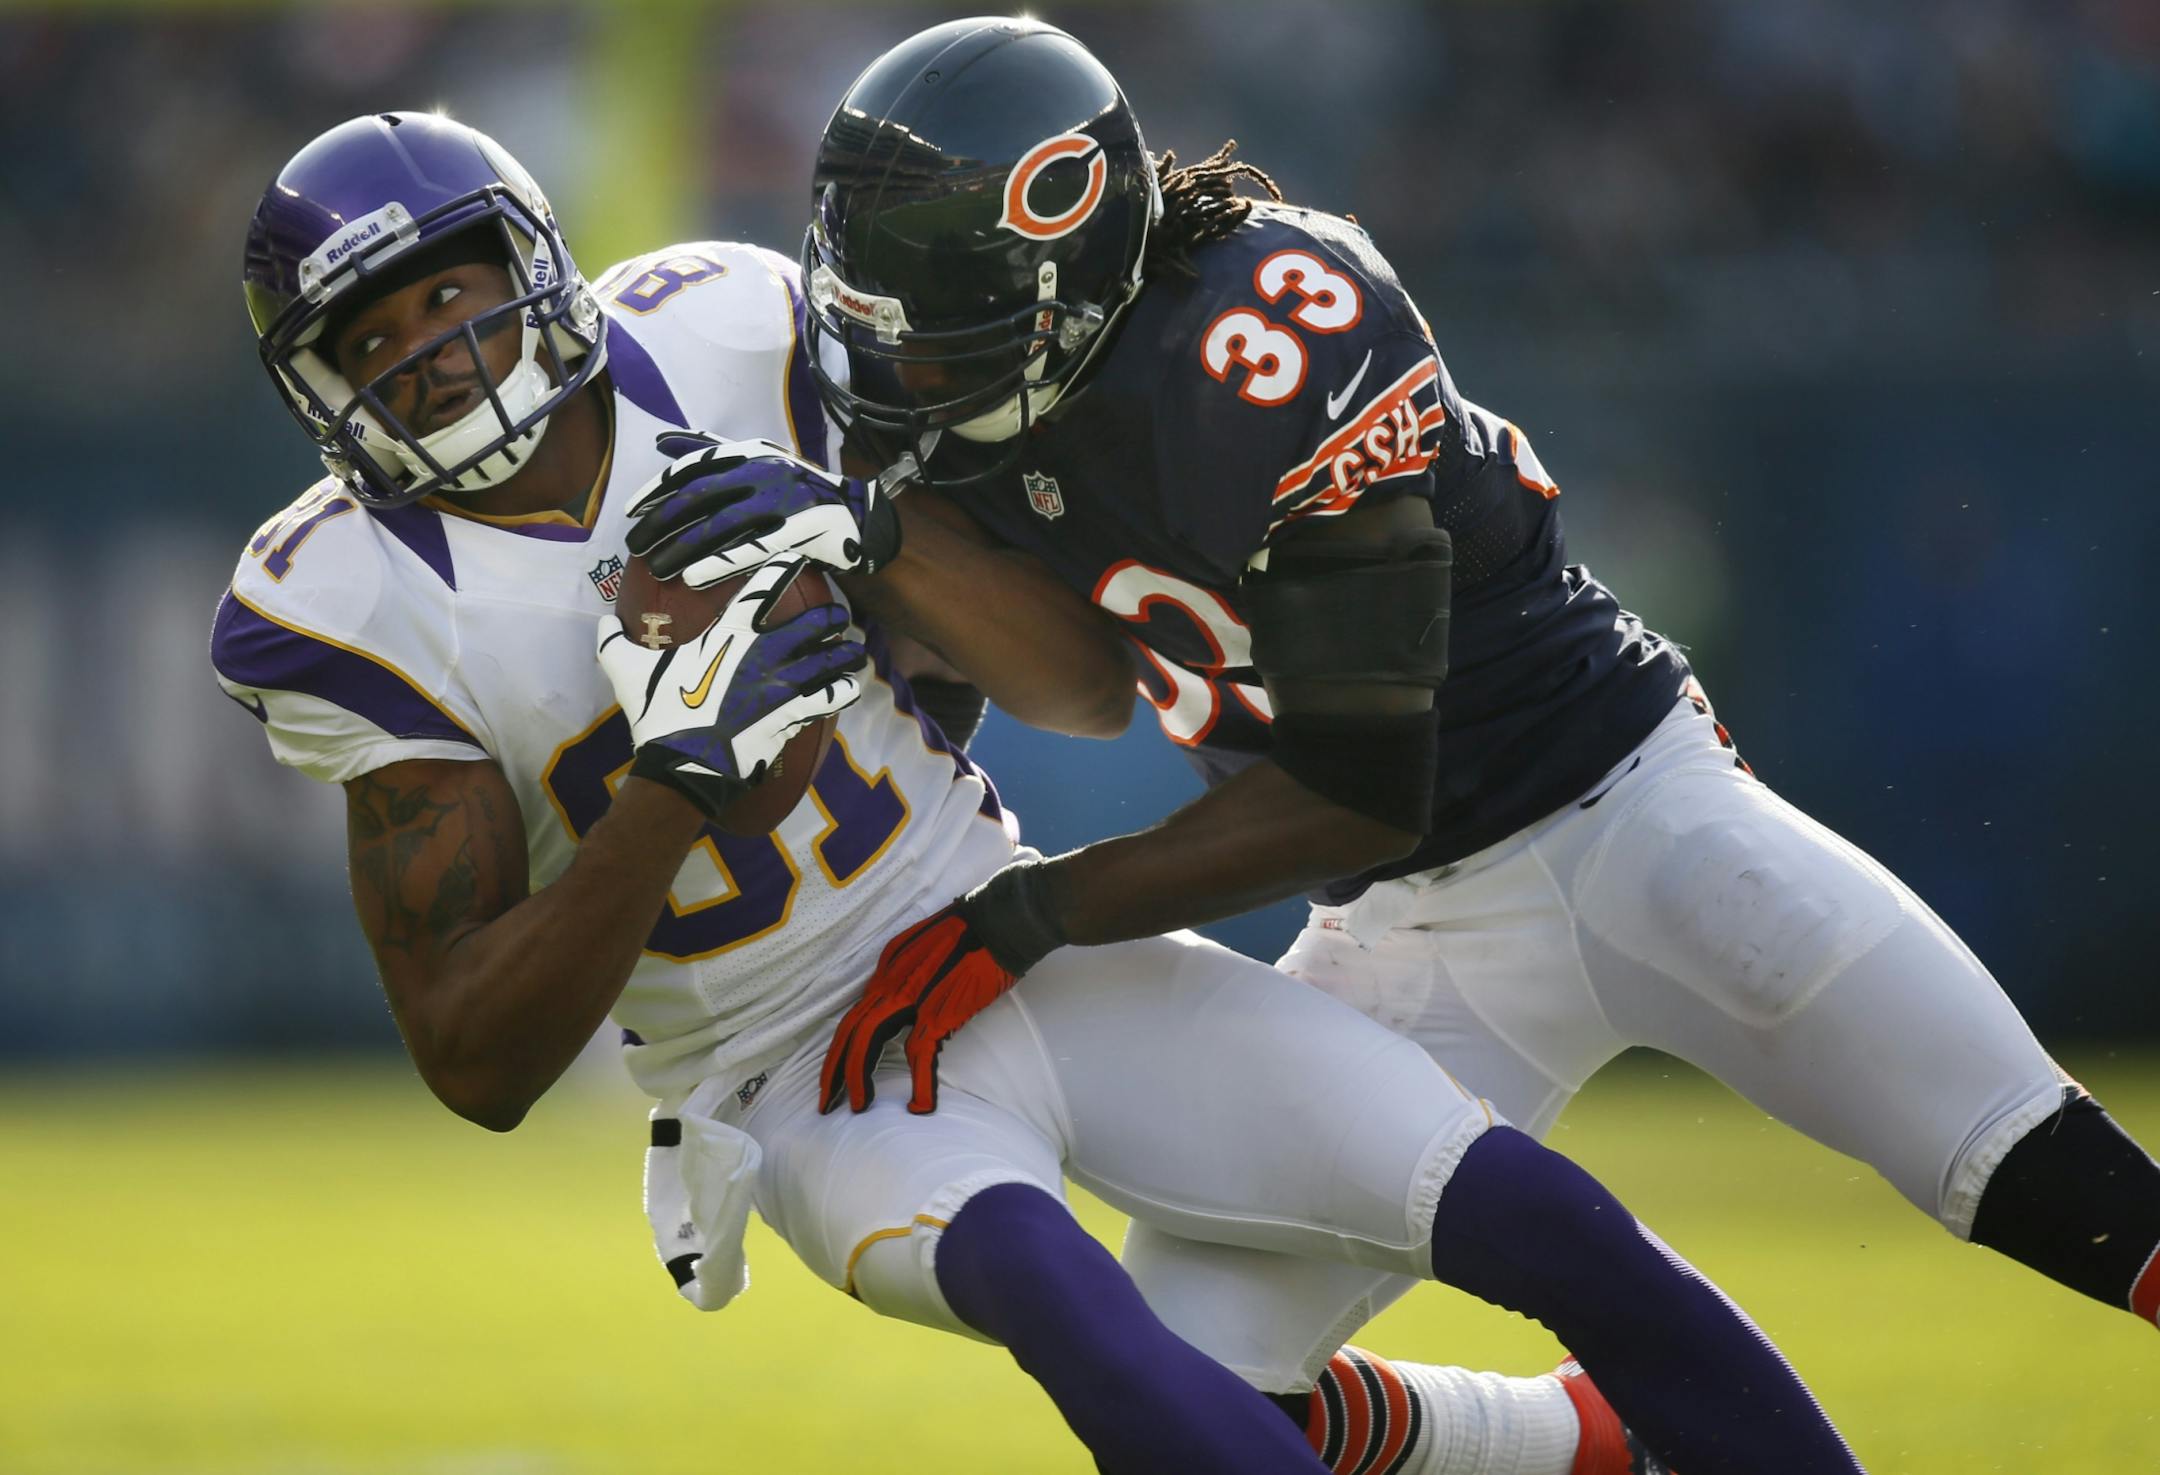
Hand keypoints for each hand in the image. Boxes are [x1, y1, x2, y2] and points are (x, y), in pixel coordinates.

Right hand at [595, 559, 865, 818]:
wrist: (682, 766)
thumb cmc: (657, 714)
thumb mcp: (626, 672)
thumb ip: (615, 643)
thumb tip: (602, 624)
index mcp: (729, 634)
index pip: (764, 587)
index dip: (784, 568)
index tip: (798, 558)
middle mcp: (764, 653)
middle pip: (813, 622)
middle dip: (829, 616)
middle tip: (837, 614)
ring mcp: (783, 686)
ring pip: (830, 660)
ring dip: (845, 653)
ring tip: (855, 650)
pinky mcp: (793, 717)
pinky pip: (829, 699)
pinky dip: (842, 691)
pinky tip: (849, 687)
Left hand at [625, 431, 906, 587]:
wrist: (857, 517)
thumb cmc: (796, 494)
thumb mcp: (759, 462)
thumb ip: (713, 451)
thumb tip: (663, 441)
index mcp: (752, 453)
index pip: (694, 468)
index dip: (658, 489)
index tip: (630, 512)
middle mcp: (767, 471)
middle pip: (701, 497)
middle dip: (662, 522)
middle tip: (636, 547)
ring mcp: (786, 500)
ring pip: (722, 526)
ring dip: (683, 547)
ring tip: (656, 567)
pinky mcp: (801, 531)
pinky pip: (753, 549)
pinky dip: (720, 563)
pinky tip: (693, 578)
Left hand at [820, 861, 1068, 1114]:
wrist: (998, 921)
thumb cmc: (972, 932)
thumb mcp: (926, 949)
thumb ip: (912, 975)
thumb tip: (912, 1004)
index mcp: (888, 969)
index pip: (855, 1014)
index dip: (841, 1046)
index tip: (834, 1072)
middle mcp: (890, 982)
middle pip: (851, 1030)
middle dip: (834, 1068)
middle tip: (825, 1101)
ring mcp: (912, 998)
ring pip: (869, 1041)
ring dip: (858, 1078)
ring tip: (855, 1107)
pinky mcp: (939, 1012)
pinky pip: (920, 1054)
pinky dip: (920, 1084)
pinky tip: (919, 1107)